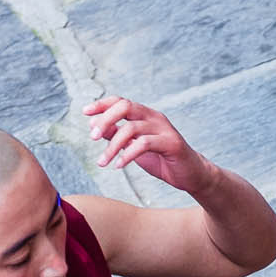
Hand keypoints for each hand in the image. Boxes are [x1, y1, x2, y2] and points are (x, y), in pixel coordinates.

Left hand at [83, 96, 214, 190]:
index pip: (120, 101)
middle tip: (92, 137)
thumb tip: (95, 127)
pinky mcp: (171, 143)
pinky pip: (144, 144)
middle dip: (105, 120)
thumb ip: (117, 135)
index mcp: (145, 115)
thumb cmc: (162, 160)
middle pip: (125, 106)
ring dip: (112, 145)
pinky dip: (128, 155)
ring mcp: (164, 129)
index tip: (85, 113)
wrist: (191, 175)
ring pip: (131, 128)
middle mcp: (154, 117)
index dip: (101, 104)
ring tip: (103, 161)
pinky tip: (119, 165)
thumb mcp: (134, 147)